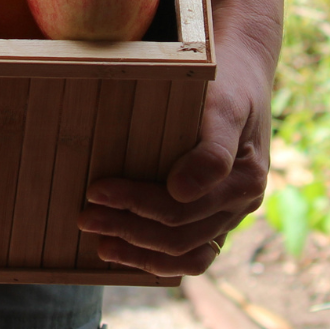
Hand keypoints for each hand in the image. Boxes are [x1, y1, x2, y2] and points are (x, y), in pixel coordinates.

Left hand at [78, 25, 274, 277]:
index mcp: (245, 180)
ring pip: (185, 254)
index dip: (136, 203)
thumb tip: (181, 192)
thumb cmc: (227, 82)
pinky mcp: (215, 217)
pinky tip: (123, 251)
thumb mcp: (224, 104)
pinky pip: (189, 253)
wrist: (242, 69)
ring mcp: (229, 215)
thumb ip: (211, 148)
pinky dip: (156, 259)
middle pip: (180, 235)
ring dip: (139, 252)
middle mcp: (240, 204)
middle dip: (128, 228)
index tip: (95, 191)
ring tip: (99, 243)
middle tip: (84, 216)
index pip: (182, 207)